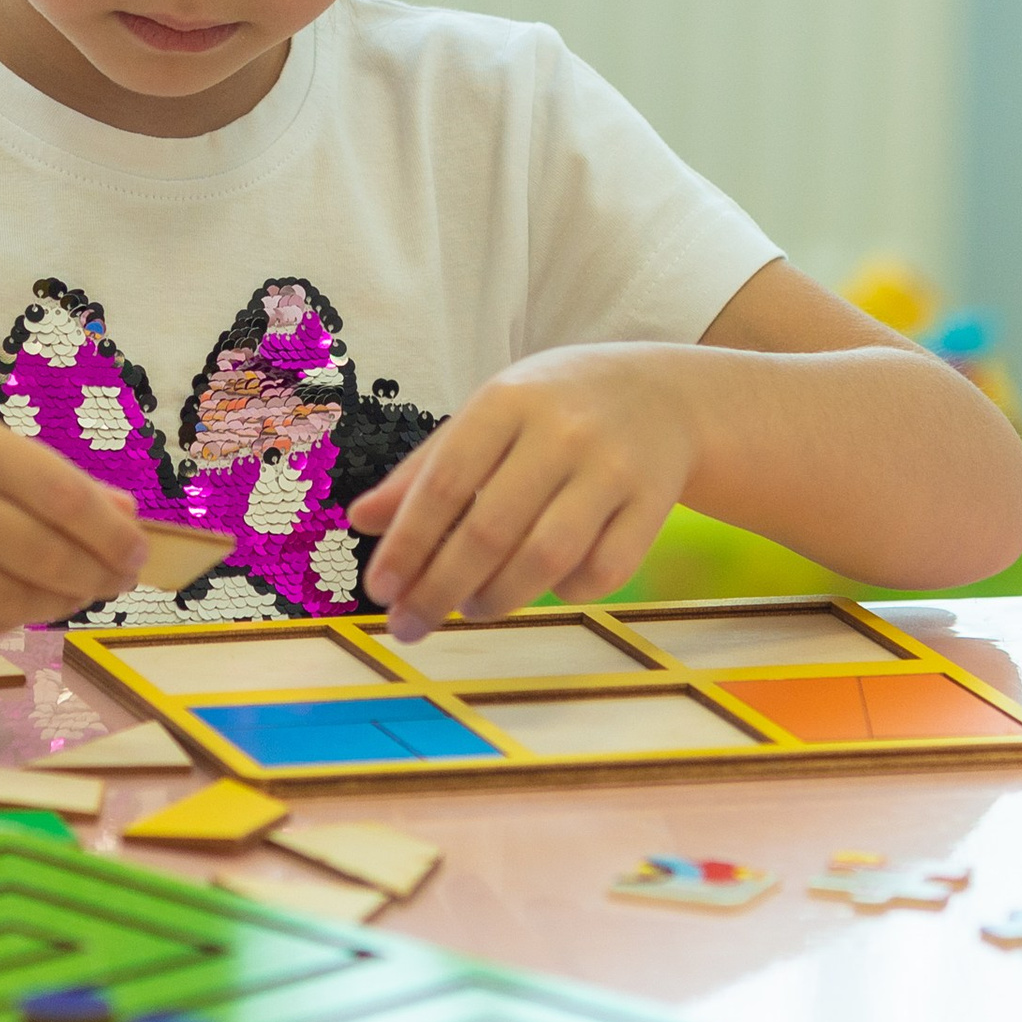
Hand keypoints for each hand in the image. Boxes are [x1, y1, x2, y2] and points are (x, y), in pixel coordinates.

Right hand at [0, 400, 144, 633]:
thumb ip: (44, 475)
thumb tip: (124, 516)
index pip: (57, 493)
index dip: (108, 531)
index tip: (138, 551)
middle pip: (39, 552)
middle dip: (93, 573)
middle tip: (118, 580)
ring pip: (9, 597)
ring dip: (57, 603)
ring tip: (74, 593)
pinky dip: (9, 620)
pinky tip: (24, 606)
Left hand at [346, 345, 689, 639]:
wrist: (660, 396)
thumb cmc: (552, 410)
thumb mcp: (486, 417)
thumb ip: (424, 470)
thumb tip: (362, 520)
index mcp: (507, 401)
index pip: (446, 482)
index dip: (408, 542)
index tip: (380, 589)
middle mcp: (562, 431)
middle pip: (492, 529)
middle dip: (440, 588)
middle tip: (410, 625)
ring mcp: (614, 468)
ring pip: (548, 557)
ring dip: (499, 597)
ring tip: (472, 608)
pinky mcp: (655, 504)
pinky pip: (605, 571)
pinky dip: (568, 592)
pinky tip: (545, 588)